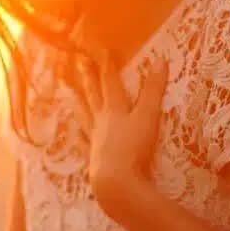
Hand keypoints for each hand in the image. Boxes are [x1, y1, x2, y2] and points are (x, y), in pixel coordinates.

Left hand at [80, 53, 167, 216]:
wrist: (115, 180)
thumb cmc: (134, 148)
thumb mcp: (148, 117)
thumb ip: (154, 91)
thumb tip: (161, 61)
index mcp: (114, 109)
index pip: (110, 82)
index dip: (107, 65)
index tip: (101, 49)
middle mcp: (100, 121)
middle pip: (93, 95)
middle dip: (88, 77)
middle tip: (79, 62)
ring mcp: (94, 138)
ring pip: (84, 115)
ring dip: (77, 101)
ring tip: (68, 91)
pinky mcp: (92, 156)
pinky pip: (83, 142)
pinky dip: (79, 135)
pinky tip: (75, 133)